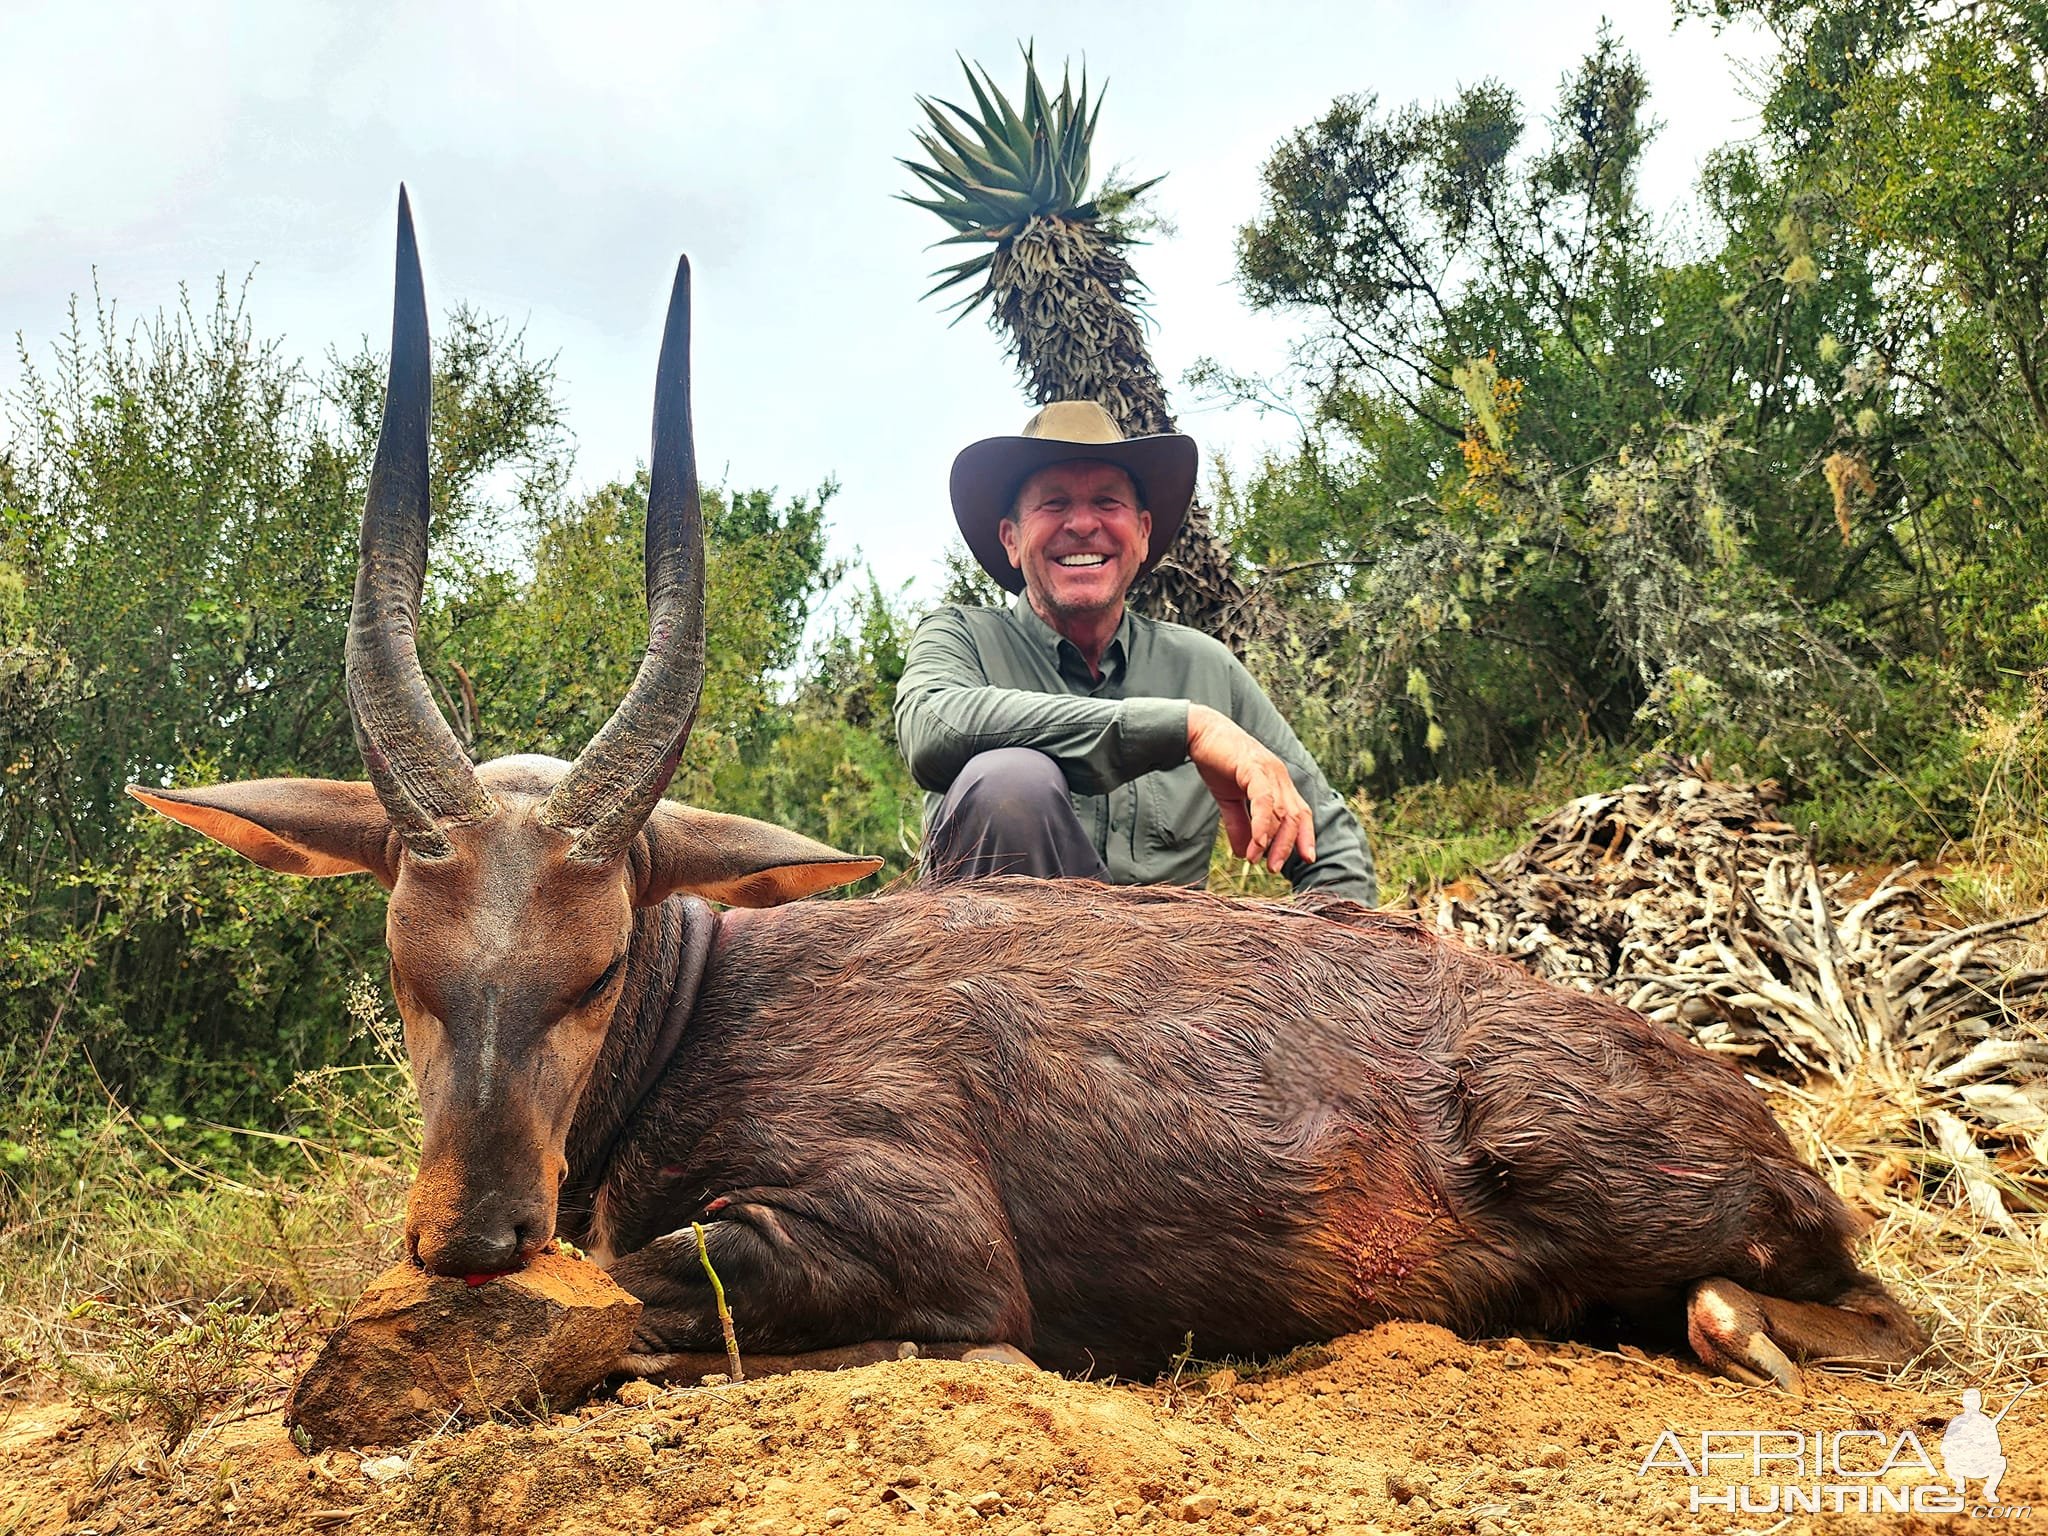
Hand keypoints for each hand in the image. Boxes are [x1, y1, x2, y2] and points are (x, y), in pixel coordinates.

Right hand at [1186, 704, 1316, 873]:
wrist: (1198, 733)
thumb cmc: (1215, 761)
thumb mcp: (1228, 800)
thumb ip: (1238, 825)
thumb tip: (1244, 854)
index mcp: (1277, 782)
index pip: (1300, 812)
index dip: (1305, 835)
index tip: (1307, 858)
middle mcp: (1279, 776)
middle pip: (1295, 816)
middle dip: (1288, 845)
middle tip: (1274, 869)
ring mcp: (1269, 771)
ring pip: (1281, 811)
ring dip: (1273, 840)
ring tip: (1260, 861)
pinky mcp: (1253, 767)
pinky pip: (1264, 800)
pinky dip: (1263, 824)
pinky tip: (1257, 842)